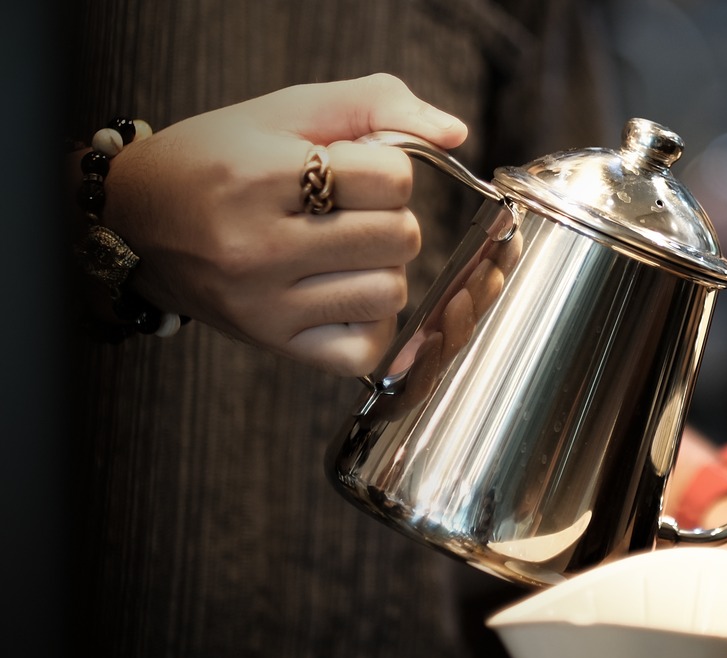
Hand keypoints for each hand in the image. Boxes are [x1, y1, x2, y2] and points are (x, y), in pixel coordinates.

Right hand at [100, 73, 468, 374]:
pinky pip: (363, 349)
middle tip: (352, 212)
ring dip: (382, 269)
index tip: (355, 171)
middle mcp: (257, 245)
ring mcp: (263, 303)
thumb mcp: (288, 110)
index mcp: (261, 175)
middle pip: (399, 237)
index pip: (392, 178)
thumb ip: (377, 104)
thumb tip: (454, 135)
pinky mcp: (271, 341)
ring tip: (344, 251)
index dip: (389, 169)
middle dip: (390, 217)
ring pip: (389, 292)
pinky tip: (343, 293)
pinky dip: (370, 322)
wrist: (138, 218)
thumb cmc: (223, 158)